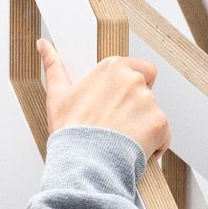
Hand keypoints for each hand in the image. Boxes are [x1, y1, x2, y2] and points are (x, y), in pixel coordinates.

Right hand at [38, 40, 169, 164]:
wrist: (85, 163)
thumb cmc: (70, 131)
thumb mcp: (57, 95)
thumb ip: (53, 66)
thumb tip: (43, 45)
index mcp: (112, 67)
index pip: (138, 68)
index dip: (129, 88)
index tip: (117, 103)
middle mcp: (134, 79)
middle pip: (145, 92)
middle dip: (134, 108)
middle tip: (115, 127)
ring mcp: (149, 101)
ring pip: (152, 114)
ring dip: (142, 127)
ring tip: (120, 142)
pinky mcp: (160, 122)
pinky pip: (163, 134)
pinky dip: (153, 144)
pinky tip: (133, 152)